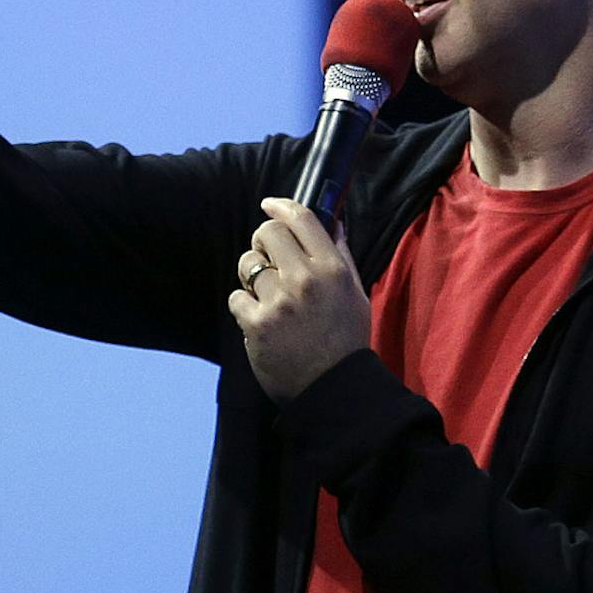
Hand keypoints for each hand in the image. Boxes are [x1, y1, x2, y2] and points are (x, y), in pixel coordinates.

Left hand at [227, 198, 370, 401]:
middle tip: (268, 258)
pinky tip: (260, 320)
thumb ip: (340, 255)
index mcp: (332, 269)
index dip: (280, 206)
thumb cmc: (345, 340)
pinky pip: (237, 297)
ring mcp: (279, 302)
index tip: (269, 204)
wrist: (333, 388)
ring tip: (267, 295)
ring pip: (247, 264)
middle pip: (267, 234)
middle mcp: (305, 279)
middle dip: (262, 242)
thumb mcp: (355, 294)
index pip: (302, 219)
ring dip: (252, 276)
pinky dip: (244, 307)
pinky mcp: (257, 324)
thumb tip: (331, 221)